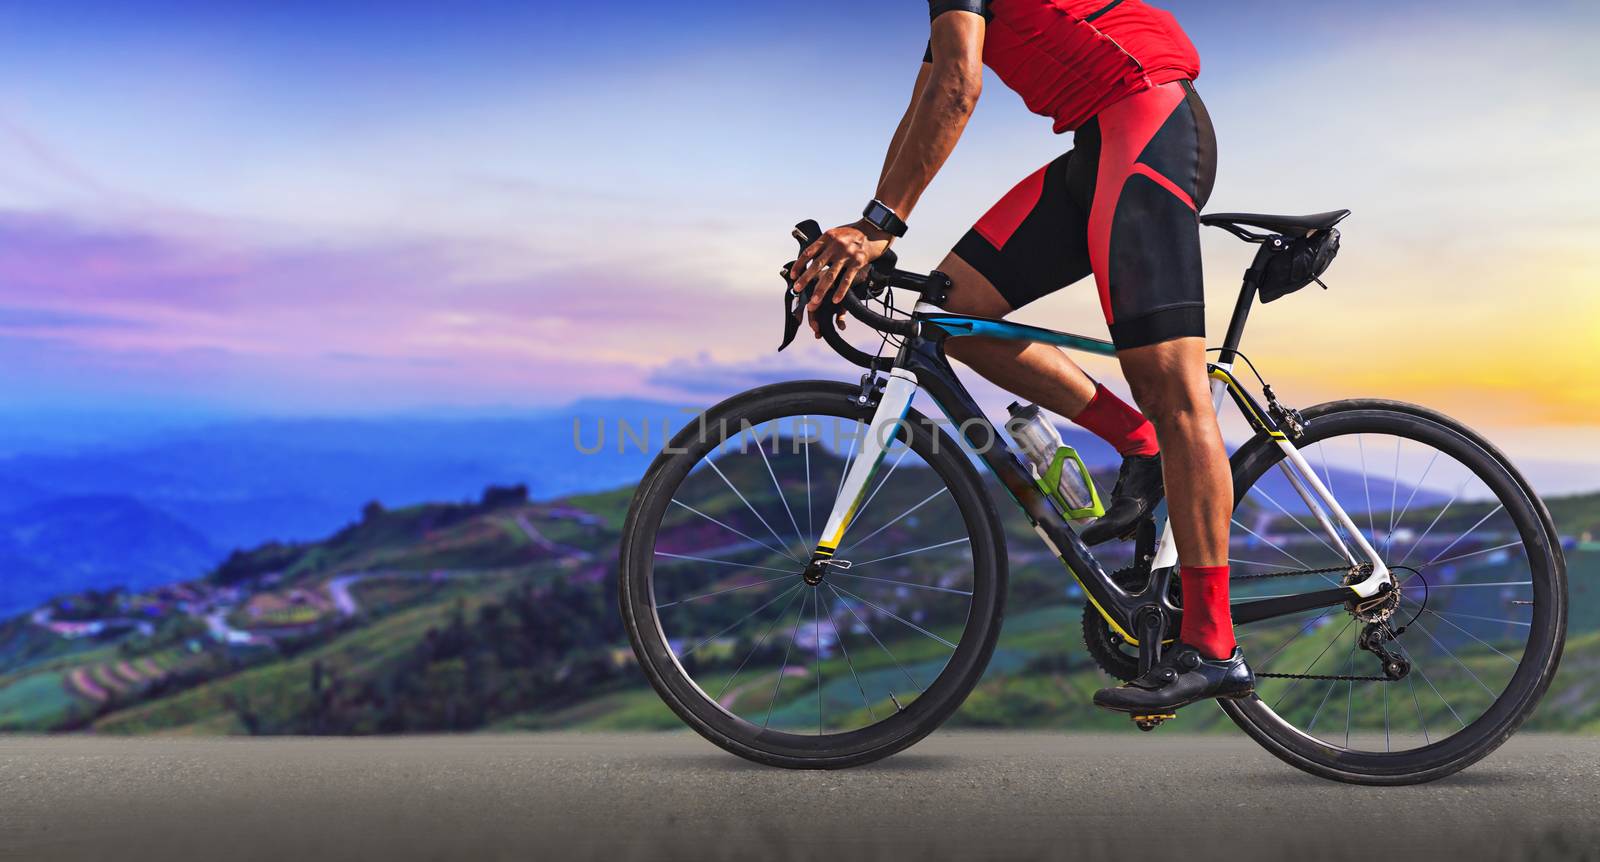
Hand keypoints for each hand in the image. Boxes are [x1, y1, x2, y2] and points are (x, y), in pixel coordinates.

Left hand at [791, 220, 891, 338]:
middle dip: (805, 279)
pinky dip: (840, 291)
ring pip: (830, 275)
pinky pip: (847, 279)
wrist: (876, 227)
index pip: (809, 252)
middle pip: (817, 265)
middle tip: (797, 290)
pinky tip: (835, 300)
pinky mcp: (858, 261)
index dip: (799, 265)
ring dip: (821, 290)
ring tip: (814, 301)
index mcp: (828, 237)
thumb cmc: (856, 232)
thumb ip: (826, 243)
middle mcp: (835, 245)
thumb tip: (812, 256)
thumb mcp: (838, 233)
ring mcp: (847, 254)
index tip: (793, 276)